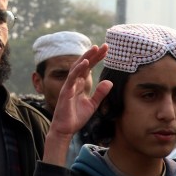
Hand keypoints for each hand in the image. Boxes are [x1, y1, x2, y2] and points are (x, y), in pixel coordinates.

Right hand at [44, 45, 112, 165]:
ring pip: (77, 67)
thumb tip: (109, 82)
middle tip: (104, 45)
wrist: (65, 129)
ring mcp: (69, 86)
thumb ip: (100, 93)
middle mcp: (73, 82)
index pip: (89, 68)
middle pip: (84, 64)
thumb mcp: (92, 105)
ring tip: (95, 48)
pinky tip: (85, 62)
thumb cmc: (76, 117)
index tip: (107, 50)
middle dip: (94, 54)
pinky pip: (72, 78)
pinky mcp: (66, 92)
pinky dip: (78, 69)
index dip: (97, 58)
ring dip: (86, 57)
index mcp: (79, 84)